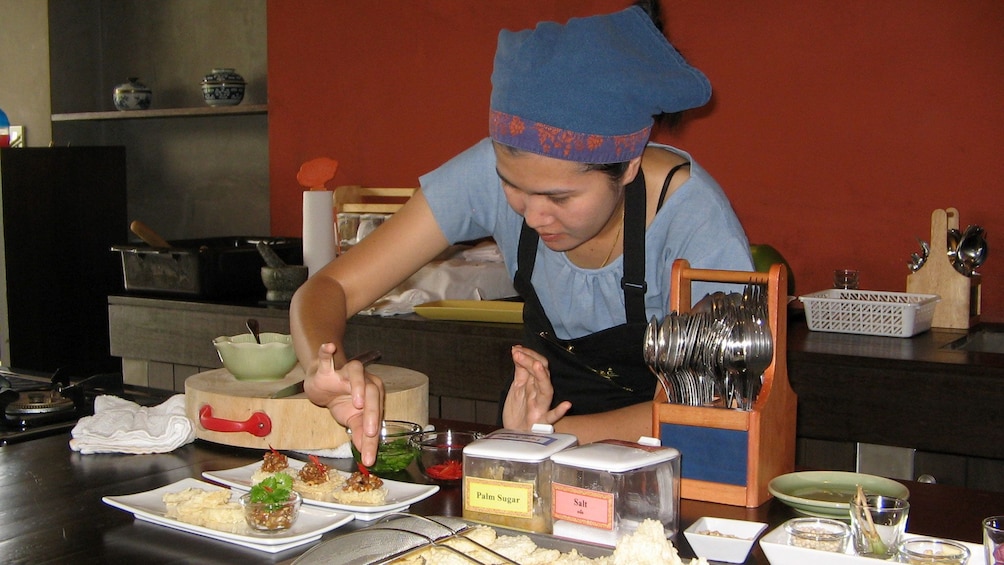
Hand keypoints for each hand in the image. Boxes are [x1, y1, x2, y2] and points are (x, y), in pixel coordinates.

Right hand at [304, 343, 384, 465]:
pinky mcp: (327, 366)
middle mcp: (364, 380)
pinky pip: (327, 356)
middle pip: (372, 392)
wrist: (322, 384)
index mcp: (374, 394)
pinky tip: (329, 348)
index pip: (376, 415)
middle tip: (369, 432)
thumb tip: (367, 457)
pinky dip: (327, 352)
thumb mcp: (351, 419)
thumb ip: (360, 435)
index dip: (374, 436)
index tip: (369, 456)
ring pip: (357, 372)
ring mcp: (346, 371)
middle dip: (373, 412)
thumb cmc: (341, 400)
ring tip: (357, 403)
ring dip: (358, 386)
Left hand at [502, 345, 570, 430]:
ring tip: (538, 366)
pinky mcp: (541, 422)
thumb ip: (520, 371)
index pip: (537, 364)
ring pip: (546, 391)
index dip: (528, 355)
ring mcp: (541, 407)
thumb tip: (518, 350)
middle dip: (531, 362)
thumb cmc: (519, 412)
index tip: (516, 350)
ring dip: (543, 378)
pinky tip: (566, 405)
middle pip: (540, 374)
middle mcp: (539, 393)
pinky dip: (559, 411)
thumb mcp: (517, 388)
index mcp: (534, 384)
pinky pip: (552, 417)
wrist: (514, 434)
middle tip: (519, 354)